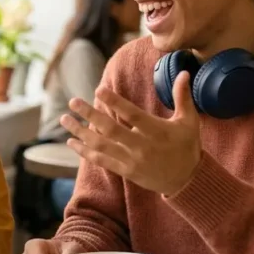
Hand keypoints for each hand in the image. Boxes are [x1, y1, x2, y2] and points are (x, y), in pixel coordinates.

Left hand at [61, 70, 200, 195]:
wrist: (186, 181)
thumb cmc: (187, 146)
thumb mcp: (189, 121)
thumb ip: (183, 97)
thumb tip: (183, 72)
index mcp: (157, 131)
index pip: (132, 115)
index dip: (115, 102)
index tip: (98, 90)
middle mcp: (141, 147)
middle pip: (110, 130)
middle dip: (90, 115)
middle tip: (72, 101)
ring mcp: (131, 161)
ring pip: (101, 146)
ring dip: (80, 132)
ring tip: (64, 119)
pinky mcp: (125, 171)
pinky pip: (101, 160)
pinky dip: (84, 151)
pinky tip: (71, 141)